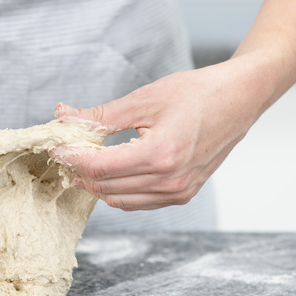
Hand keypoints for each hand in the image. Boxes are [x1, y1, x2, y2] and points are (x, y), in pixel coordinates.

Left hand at [54, 61, 263, 210]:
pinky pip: (139, 203)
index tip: (55, 146)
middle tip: (63, 151)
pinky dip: (117, 192)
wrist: (240, 98)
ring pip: (119, 200)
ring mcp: (179, 191)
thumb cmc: (197, 93)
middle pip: (105, 187)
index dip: (71, 157)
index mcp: (160, 154)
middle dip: (78, 170)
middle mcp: (171, 180)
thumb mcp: (145, 99)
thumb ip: (101, 114)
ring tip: (81, 161)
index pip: (100, 167)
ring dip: (96, 184)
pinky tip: (108, 172)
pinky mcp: (183, 194)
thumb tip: (63, 116)